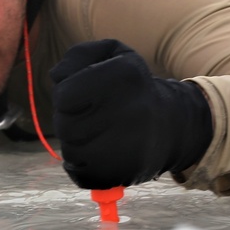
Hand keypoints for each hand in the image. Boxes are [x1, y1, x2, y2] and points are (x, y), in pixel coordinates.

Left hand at [49, 39, 212, 188]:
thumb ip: (77, 55)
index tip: (80, 94)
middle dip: (68, 119)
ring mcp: (131, 148)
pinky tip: (99, 153)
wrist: (172, 124)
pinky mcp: (126, 175)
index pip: (65, 96)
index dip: (65, 95)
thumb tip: (57, 76)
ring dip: (75, 143)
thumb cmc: (130, 86)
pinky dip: (81, 166)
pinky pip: (81, 175)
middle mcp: (132, 112)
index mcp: (125, 76)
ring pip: (71, 152)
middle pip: (65, 125)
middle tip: (87, 115)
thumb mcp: (111, 55)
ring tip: (97, 133)